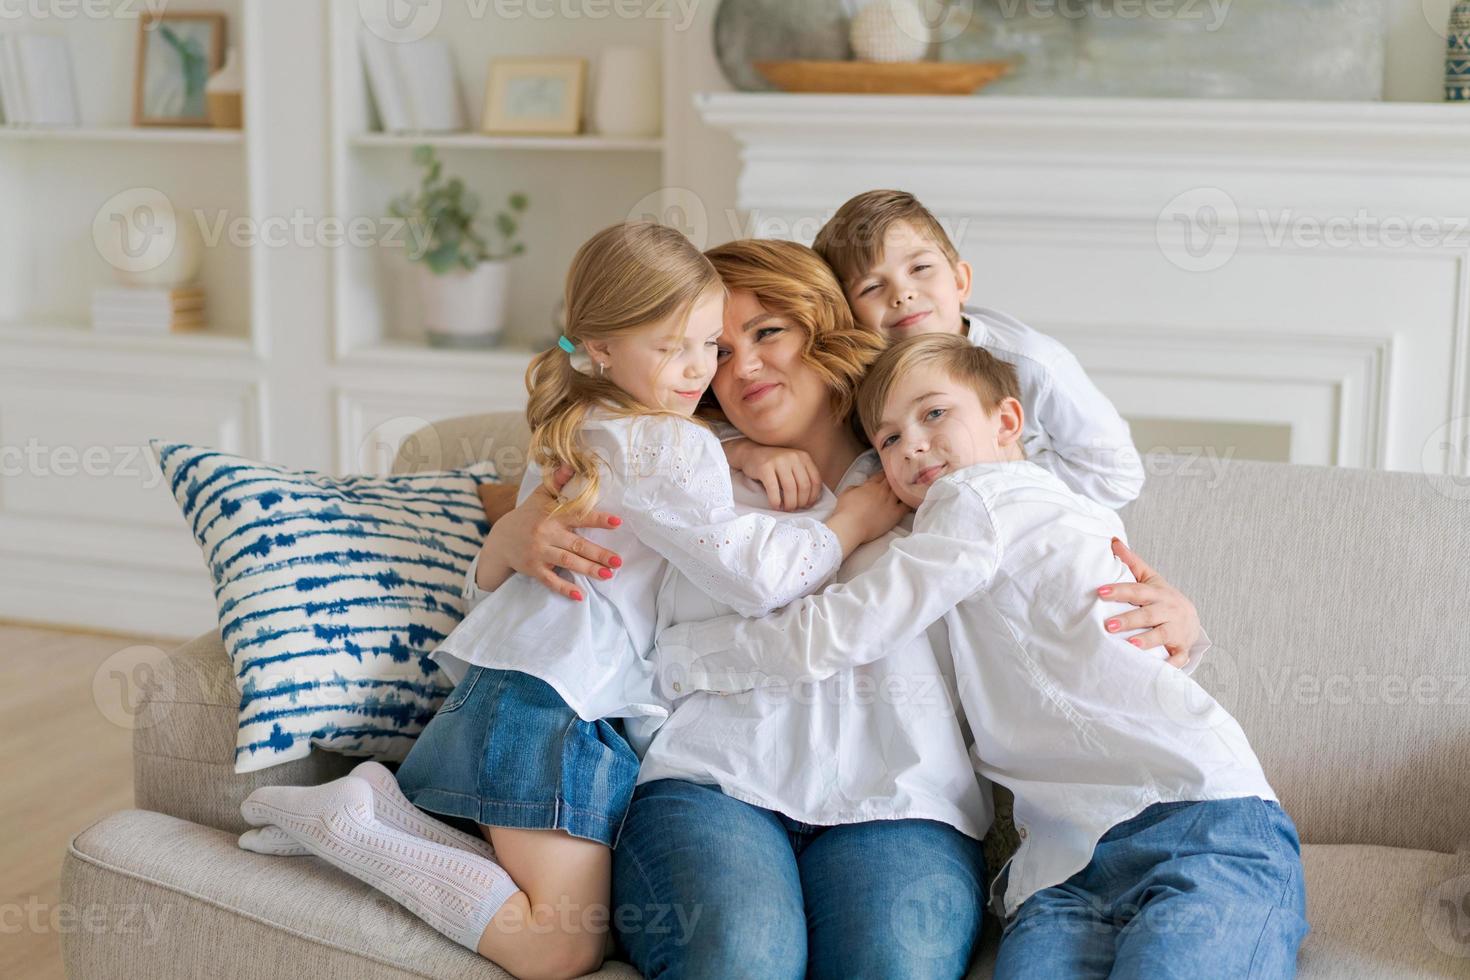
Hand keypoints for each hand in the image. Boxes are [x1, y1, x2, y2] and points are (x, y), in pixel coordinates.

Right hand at [482, 465, 623, 601]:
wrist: (501, 539)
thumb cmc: (527, 515)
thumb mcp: (539, 496)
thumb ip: (557, 482)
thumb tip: (570, 464)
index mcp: (552, 516)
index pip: (578, 516)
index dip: (598, 519)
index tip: (617, 523)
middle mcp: (546, 534)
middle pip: (576, 545)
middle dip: (598, 553)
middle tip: (618, 561)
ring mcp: (540, 553)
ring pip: (568, 563)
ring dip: (589, 569)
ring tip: (608, 574)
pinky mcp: (534, 569)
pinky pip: (551, 580)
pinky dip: (565, 588)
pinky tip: (580, 595)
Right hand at [733, 441, 823, 511]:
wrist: (751, 452)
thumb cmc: (775, 464)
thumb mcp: (793, 465)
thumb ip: (802, 477)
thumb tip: (810, 502)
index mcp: (803, 457)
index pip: (815, 480)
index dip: (813, 496)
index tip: (807, 505)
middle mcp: (793, 457)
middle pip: (804, 486)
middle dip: (801, 502)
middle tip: (795, 508)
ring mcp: (779, 461)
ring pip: (790, 489)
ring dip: (790, 503)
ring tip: (786, 508)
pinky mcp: (765, 467)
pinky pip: (773, 489)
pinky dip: (776, 501)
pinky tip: (775, 505)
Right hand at [832, 472, 909, 544]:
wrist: (850, 525)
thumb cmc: (845, 510)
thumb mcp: (846, 492)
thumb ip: (855, 487)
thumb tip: (860, 488)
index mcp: (871, 484)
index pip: (881, 474)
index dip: (885, 473)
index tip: (888, 473)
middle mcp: (883, 490)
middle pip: (894, 480)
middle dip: (897, 477)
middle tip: (902, 476)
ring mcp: (891, 502)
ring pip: (902, 490)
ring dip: (906, 487)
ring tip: (911, 485)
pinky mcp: (896, 514)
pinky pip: (907, 505)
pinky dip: (911, 501)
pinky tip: (915, 499)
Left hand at [1099, 537, 1200, 668]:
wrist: (1192, 618)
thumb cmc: (1162, 598)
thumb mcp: (1150, 579)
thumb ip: (1131, 562)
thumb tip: (1113, 540)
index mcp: (1158, 594)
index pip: (1137, 591)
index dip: (1119, 590)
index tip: (1100, 592)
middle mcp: (1169, 611)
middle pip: (1148, 615)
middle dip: (1129, 620)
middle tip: (1107, 625)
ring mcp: (1177, 630)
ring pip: (1162, 636)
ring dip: (1147, 641)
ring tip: (1130, 646)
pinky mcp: (1182, 649)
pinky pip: (1178, 658)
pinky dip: (1170, 665)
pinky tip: (1158, 670)